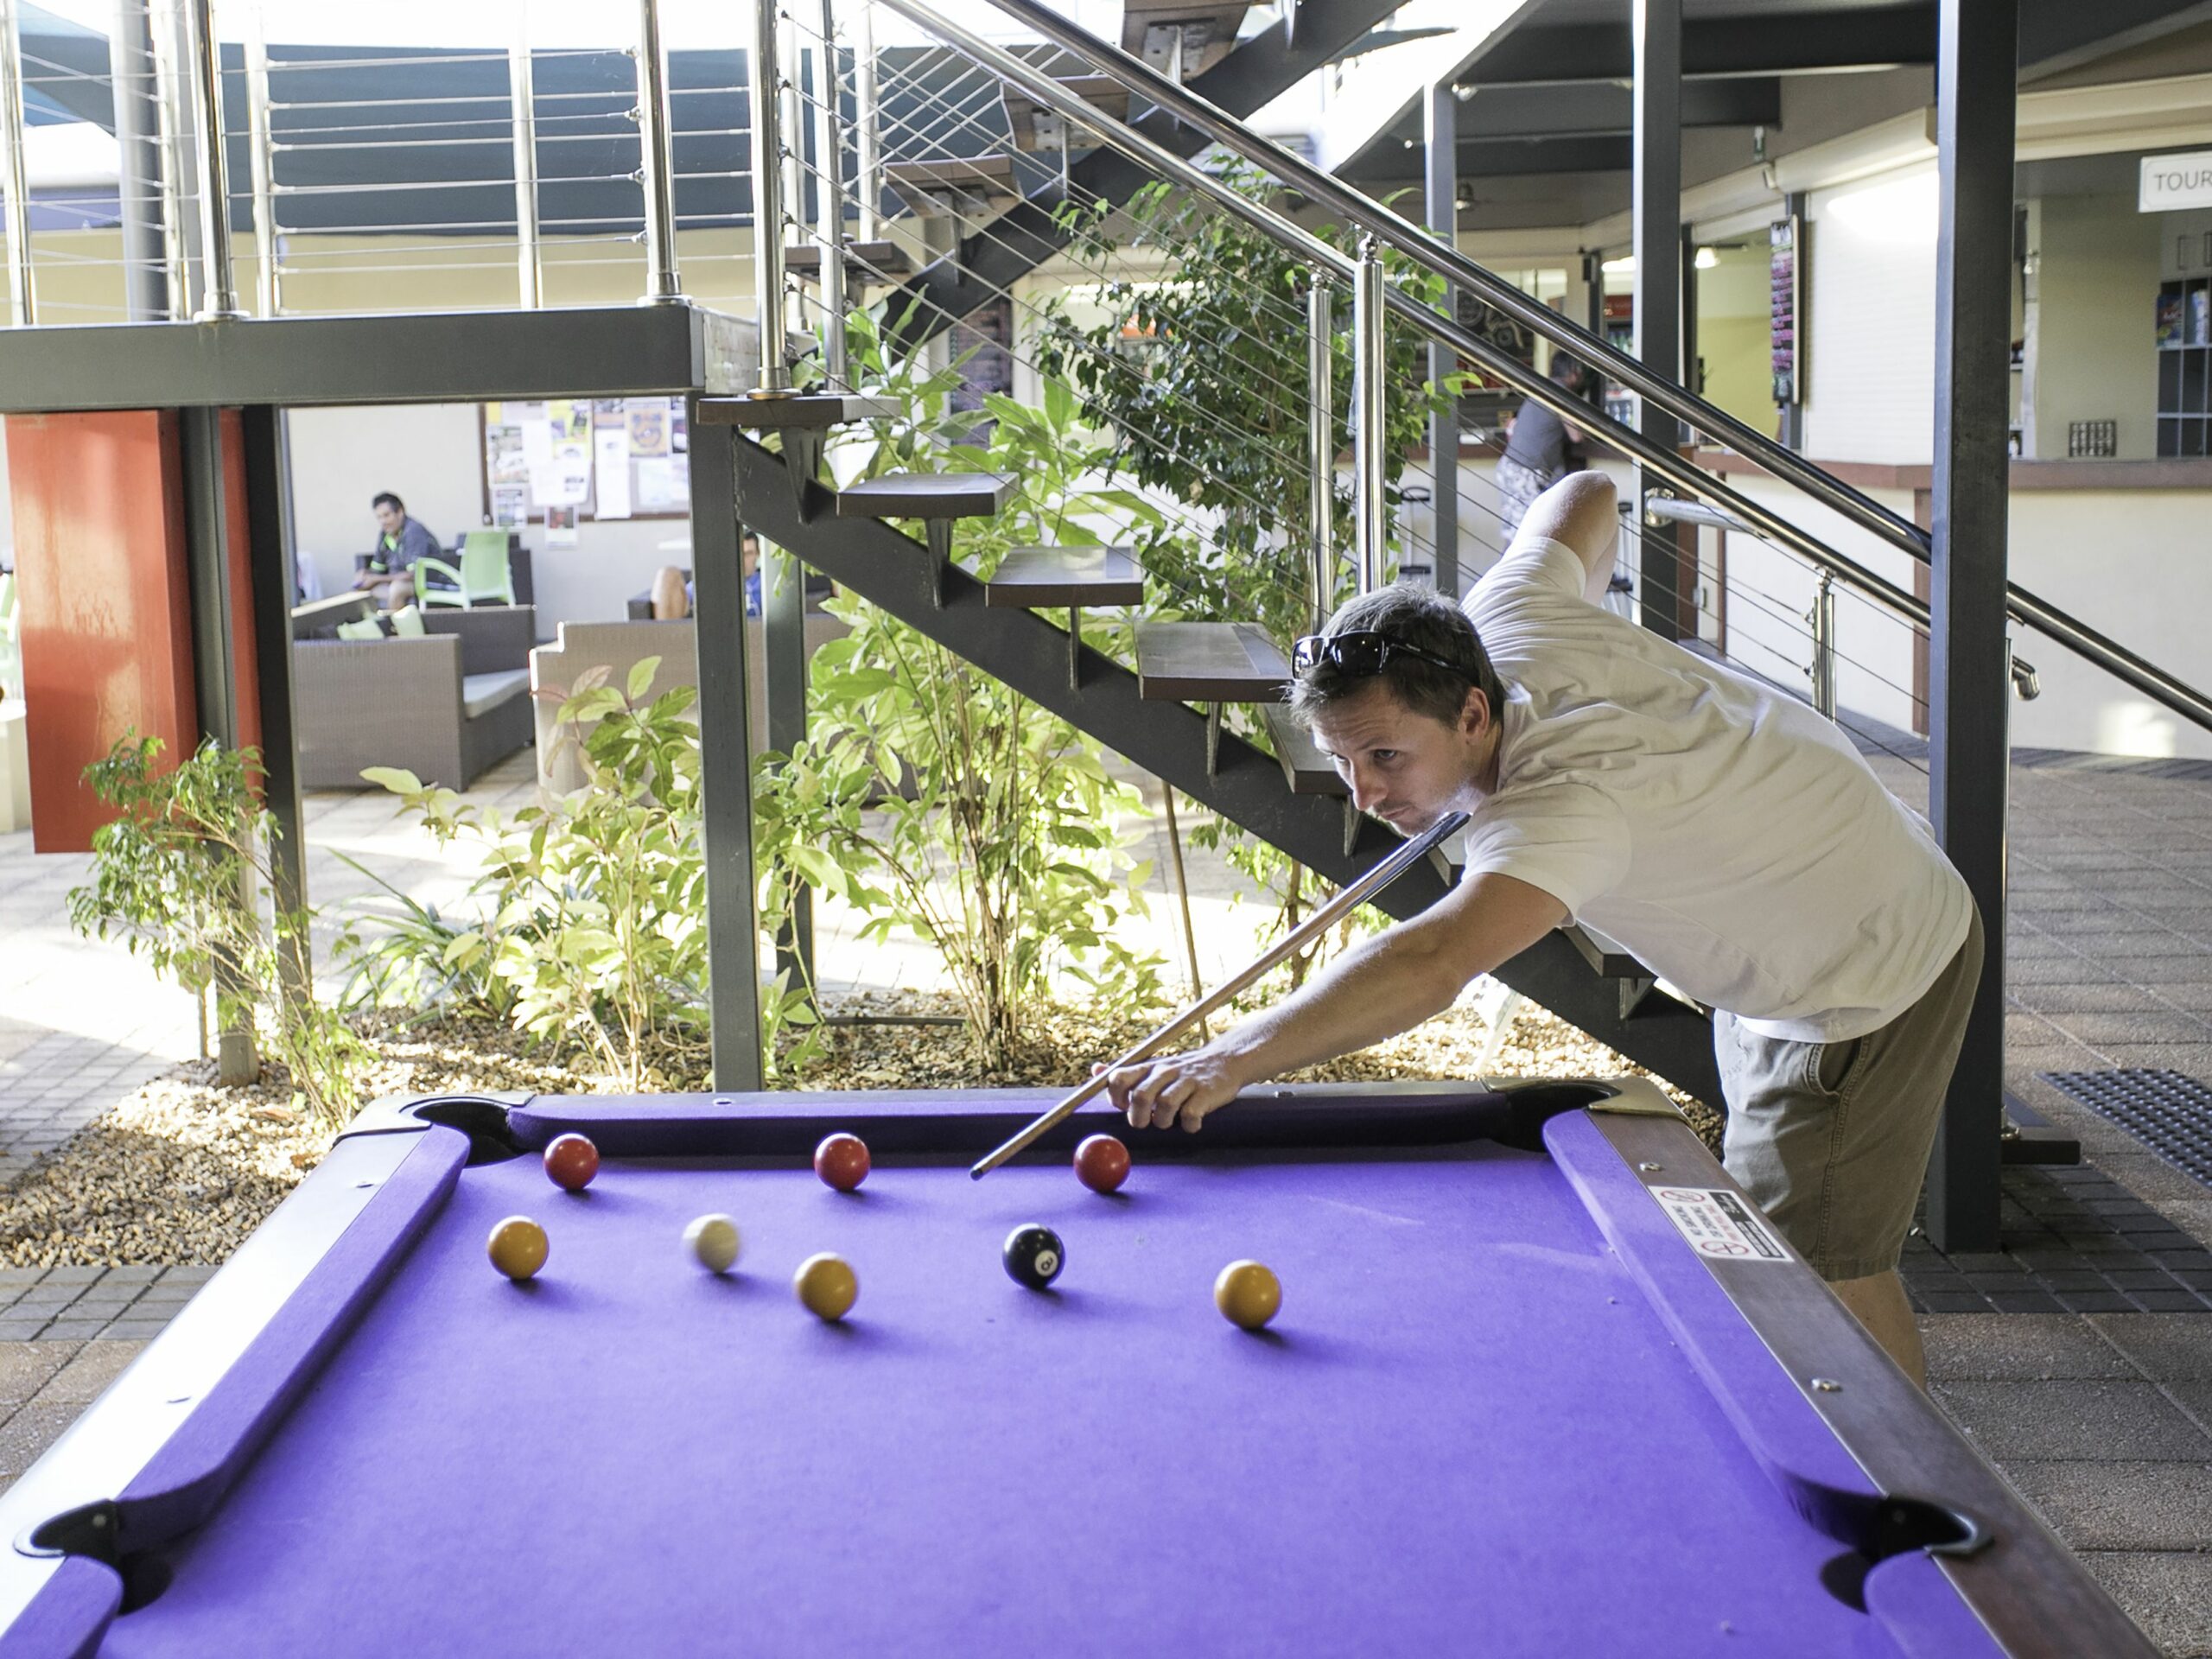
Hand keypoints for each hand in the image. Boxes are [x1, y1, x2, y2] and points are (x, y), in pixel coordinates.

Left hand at [1095, 1047, 1246, 1133]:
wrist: (1224, 1061)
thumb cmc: (1183, 1071)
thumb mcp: (1153, 1067)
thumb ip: (1126, 1073)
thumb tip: (1095, 1071)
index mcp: (1150, 1066)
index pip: (1119, 1077)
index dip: (1115, 1096)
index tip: (1122, 1106)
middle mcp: (1166, 1071)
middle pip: (1140, 1096)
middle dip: (1138, 1116)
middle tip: (1143, 1122)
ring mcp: (1187, 1081)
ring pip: (1165, 1106)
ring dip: (1164, 1121)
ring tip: (1169, 1120)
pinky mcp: (1206, 1092)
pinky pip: (1191, 1115)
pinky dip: (1189, 1125)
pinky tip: (1192, 1122)